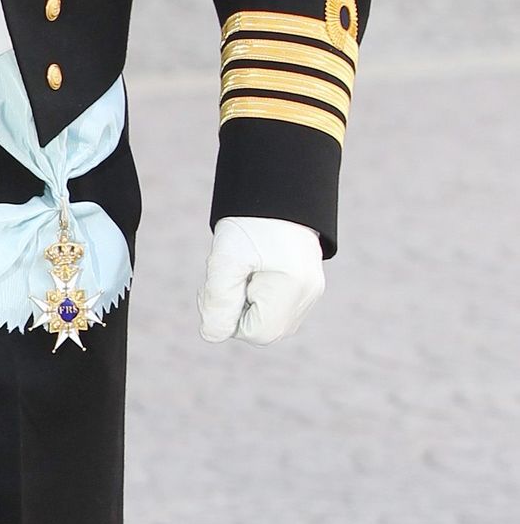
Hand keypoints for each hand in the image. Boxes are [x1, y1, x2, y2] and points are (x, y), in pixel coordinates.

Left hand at [196, 215, 324, 344]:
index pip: (254, 333)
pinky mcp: (308, 287)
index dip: (229, 317)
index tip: (220, 285)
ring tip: (242, 270)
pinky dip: (259, 297)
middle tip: (227, 276)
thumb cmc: (250, 222)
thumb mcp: (225, 260)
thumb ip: (217, 300)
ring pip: (270, 321)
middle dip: (238, 311)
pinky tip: (254, 271)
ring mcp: (311, 292)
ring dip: (247, 304)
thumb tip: (211, 335)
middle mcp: (308, 295)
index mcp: (293, 288)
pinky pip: (278, 309)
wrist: (277, 188)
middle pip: (264, 330)